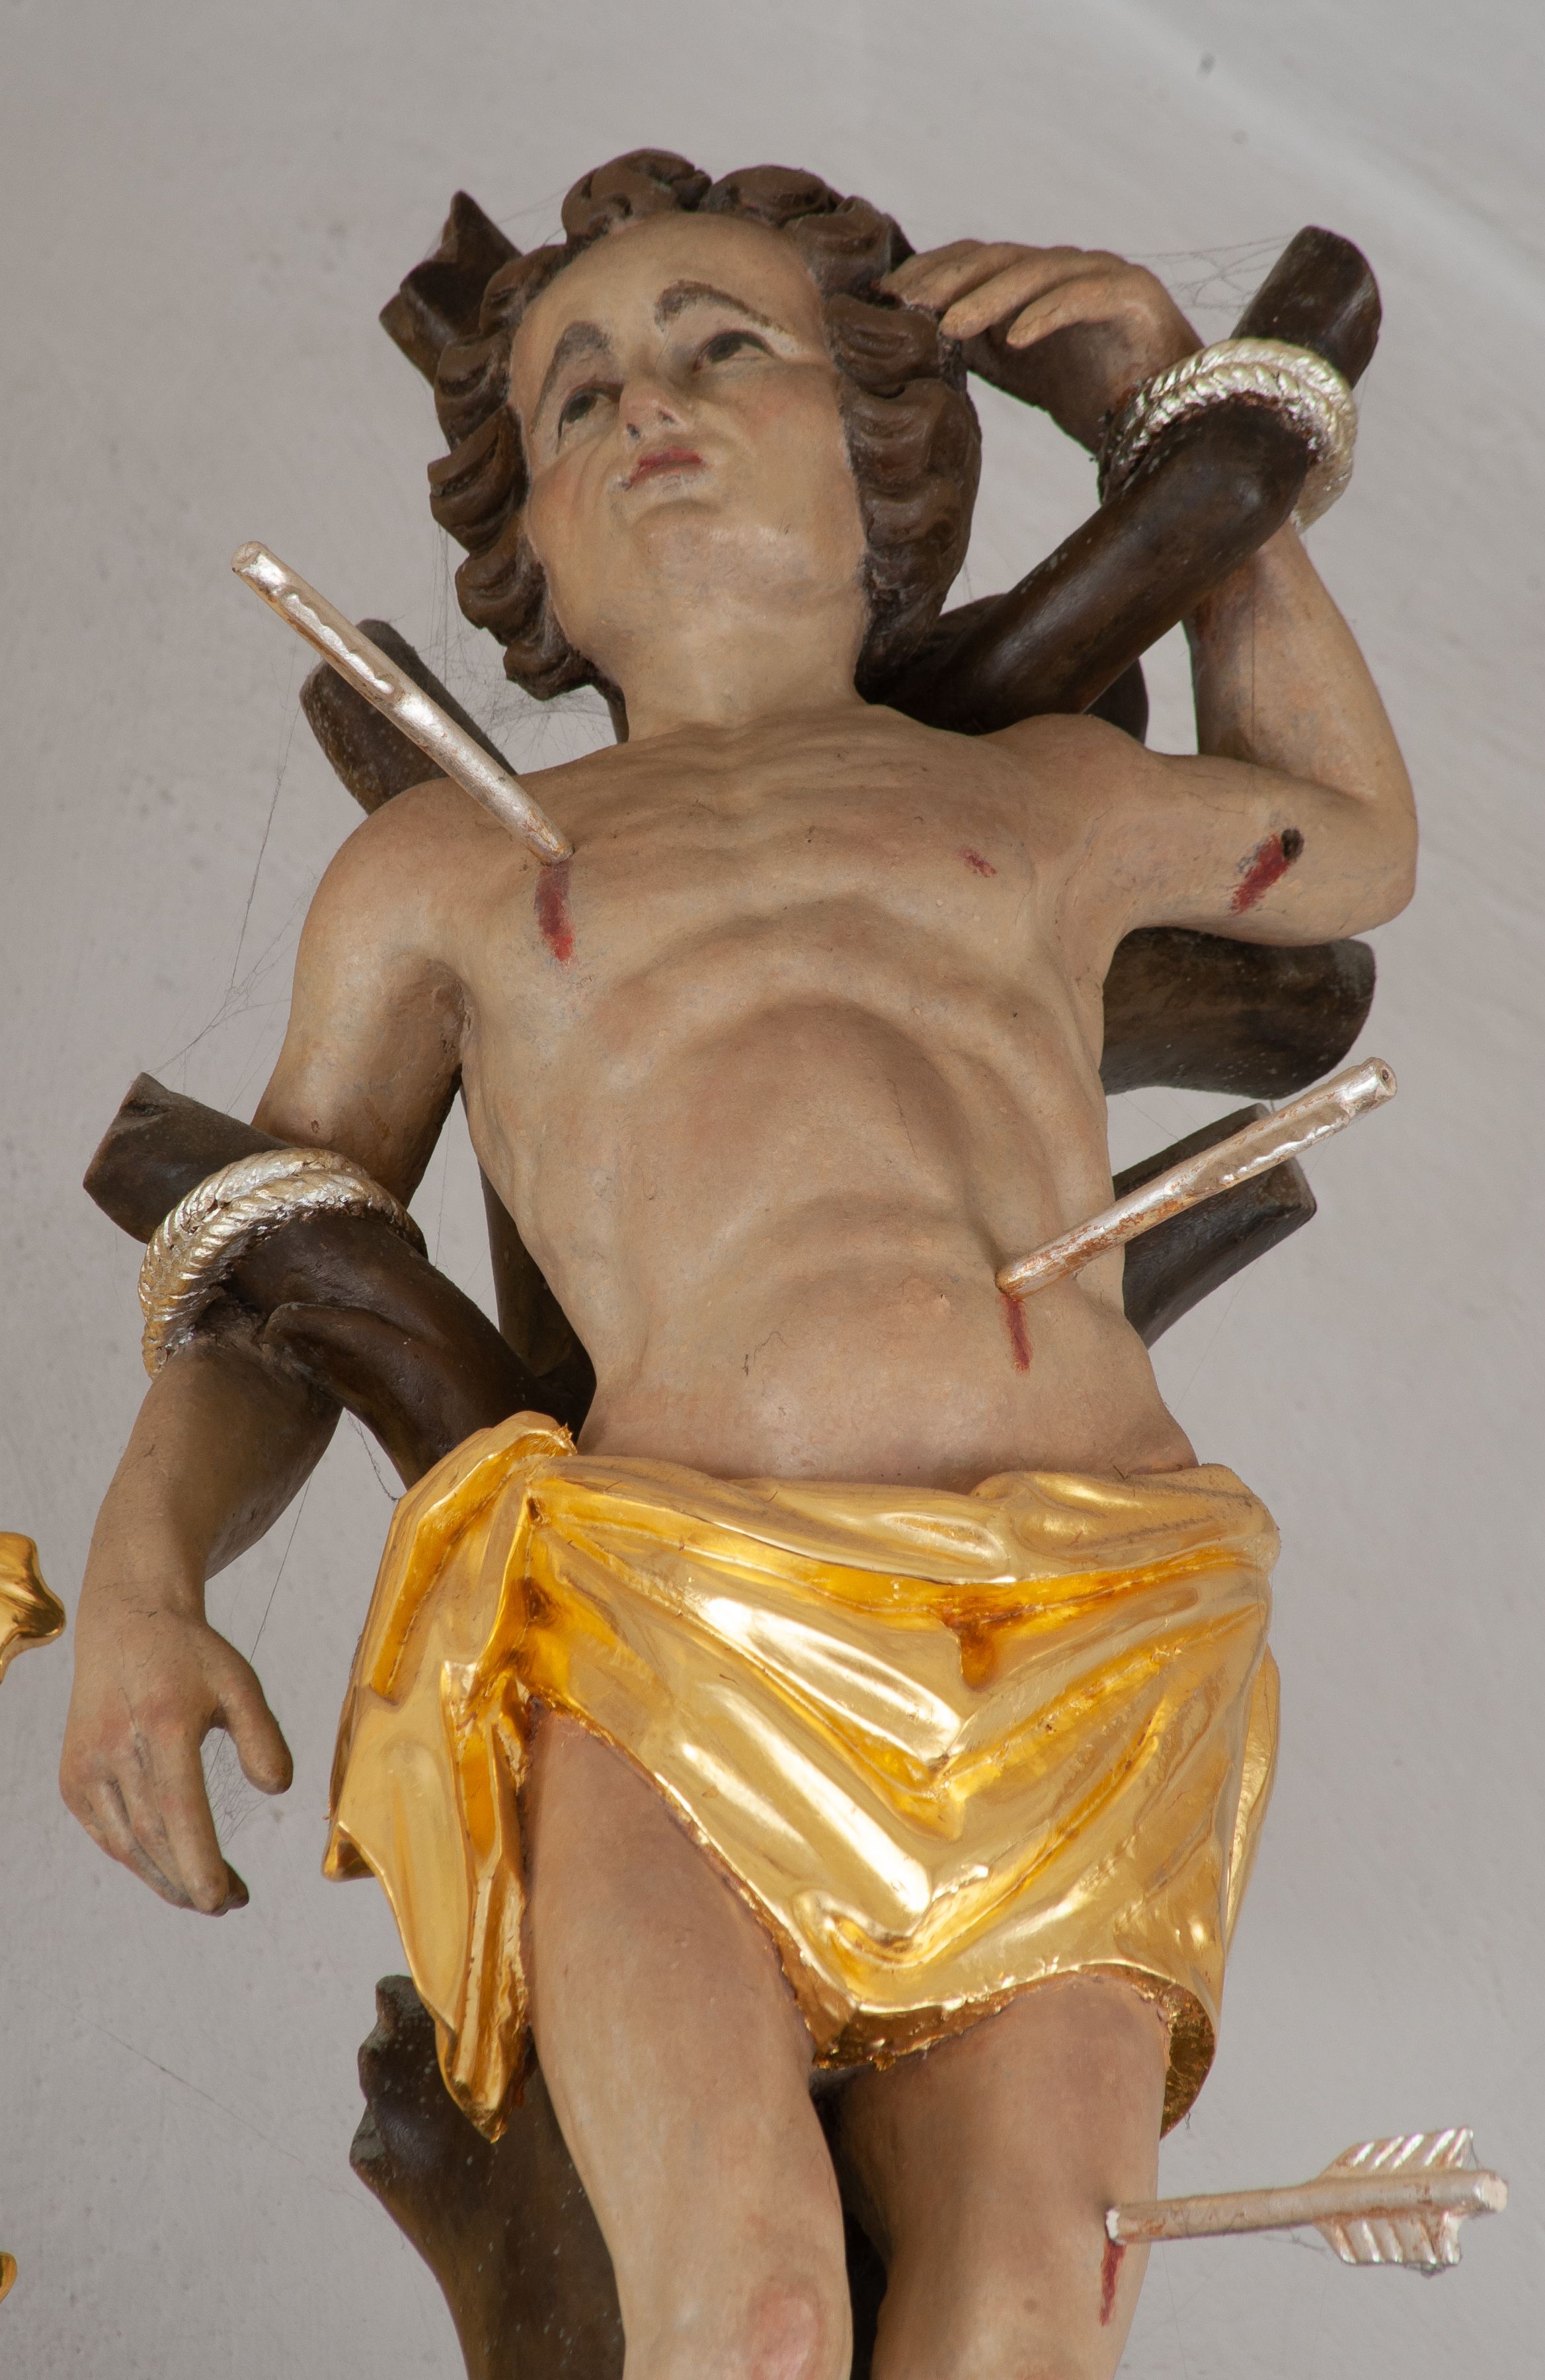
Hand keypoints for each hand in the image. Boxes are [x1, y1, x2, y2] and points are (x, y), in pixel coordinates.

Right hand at [60, 1593, 291, 1913]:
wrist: (125, 1626)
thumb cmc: (190, 1657)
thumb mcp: (239, 1681)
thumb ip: (262, 1734)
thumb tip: (279, 1788)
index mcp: (162, 1721)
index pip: (177, 1807)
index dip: (199, 1859)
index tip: (224, 1898)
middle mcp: (114, 1747)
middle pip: (152, 1837)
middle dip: (191, 1881)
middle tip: (231, 1901)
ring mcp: (86, 1766)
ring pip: (125, 1845)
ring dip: (166, 1880)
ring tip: (208, 1896)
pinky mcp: (72, 1779)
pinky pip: (107, 1834)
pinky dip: (138, 1859)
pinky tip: (171, 1868)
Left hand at [882, 241, 1198, 453]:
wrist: (1165, 420)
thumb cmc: (1093, 394)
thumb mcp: (1017, 370)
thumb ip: (976, 348)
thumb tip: (914, 341)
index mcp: (1036, 281)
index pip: (975, 261)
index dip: (931, 272)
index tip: (888, 297)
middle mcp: (1066, 268)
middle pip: (998, 259)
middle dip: (947, 279)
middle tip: (905, 305)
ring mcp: (1102, 276)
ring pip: (1036, 273)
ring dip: (987, 298)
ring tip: (947, 327)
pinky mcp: (1135, 295)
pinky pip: (1084, 296)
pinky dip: (1047, 314)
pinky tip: (1015, 338)